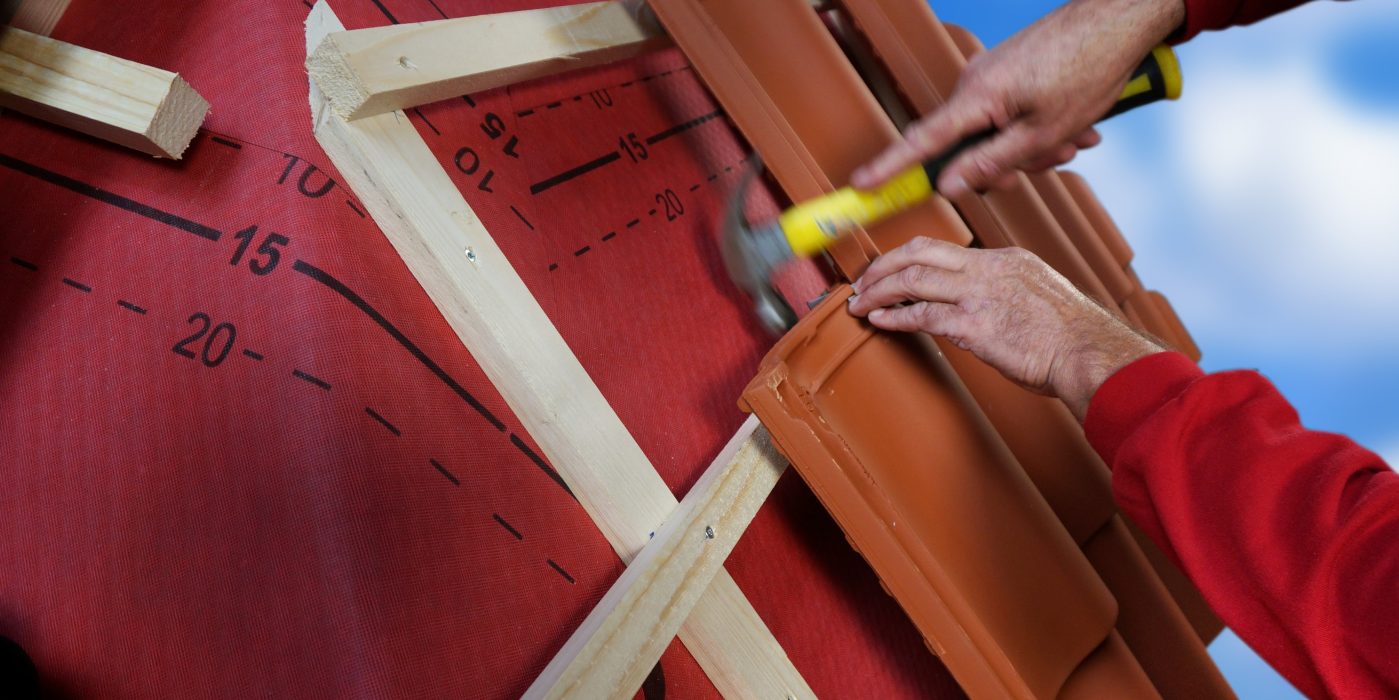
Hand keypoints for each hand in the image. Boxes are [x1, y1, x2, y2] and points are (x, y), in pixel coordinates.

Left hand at [846, 237, 1164, 419]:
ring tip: (859, 302)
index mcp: (1007, 259)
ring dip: (878, 291)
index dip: (910, 259)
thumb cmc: (1074, 338)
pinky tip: (878, 320)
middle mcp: (990, 269)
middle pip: (920, 252)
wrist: (1092, 354)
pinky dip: (893, 316)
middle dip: (883, 265)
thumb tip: (987, 307)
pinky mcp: (974, 325)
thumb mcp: (1041, 297)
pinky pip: (920, 315)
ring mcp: (980, 295)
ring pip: (912, 279)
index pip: (946, 249)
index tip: (891, 271)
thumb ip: (1009, 294)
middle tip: (863, 281)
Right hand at [850, 0, 1184, 198]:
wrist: (1118, 18)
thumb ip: (991, 162)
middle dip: (1007, 163)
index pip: (922, 141)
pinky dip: (1040, 124)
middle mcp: (976, 83)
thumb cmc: (1087, 70)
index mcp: (977, 97)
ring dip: (1034, 145)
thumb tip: (948, 184)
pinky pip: (1013, 111)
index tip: (862, 182)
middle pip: (970, 145)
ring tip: (1075, 138)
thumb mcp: (1042, 132)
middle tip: (1047, 161)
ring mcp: (993, 74)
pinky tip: (1075, 125)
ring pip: (999, 131)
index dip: (891, 166)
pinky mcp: (1011, 70)